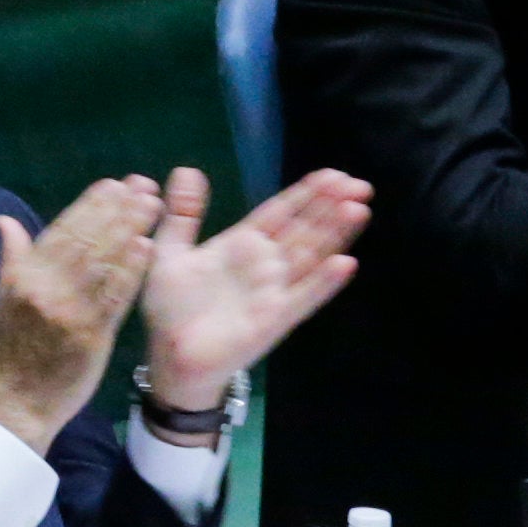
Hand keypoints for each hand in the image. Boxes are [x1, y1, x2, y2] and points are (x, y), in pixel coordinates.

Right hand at [0, 176, 163, 454]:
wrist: (18, 402)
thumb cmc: (13, 349)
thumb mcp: (4, 299)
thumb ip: (13, 258)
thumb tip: (5, 220)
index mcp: (24, 276)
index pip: (61, 230)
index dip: (90, 204)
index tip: (114, 184)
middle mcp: (45, 287)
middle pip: (87, 240)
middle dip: (117, 210)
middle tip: (143, 187)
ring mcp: (69, 311)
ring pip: (103, 262)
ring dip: (129, 230)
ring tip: (152, 206)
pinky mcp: (91, 335)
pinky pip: (114, 297)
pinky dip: (130, 270)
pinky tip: (147, 248)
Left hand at [137, 167, 370, 422]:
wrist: (170, 357)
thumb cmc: (172, 309)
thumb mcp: (170, 252)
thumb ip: (182, 214)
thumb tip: (187, 169)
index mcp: (243, 245)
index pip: (280, 213)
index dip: (305, 194)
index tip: (332, 173)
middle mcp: (265, 265)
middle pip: (304, 229)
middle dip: (330, 206)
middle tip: (357, 183)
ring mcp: (273, 291)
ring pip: (311, 255)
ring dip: (335, 233)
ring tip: (357, 208)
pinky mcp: (274, 318)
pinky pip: (304, 297)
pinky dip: (324, 282)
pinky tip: (345, 263)